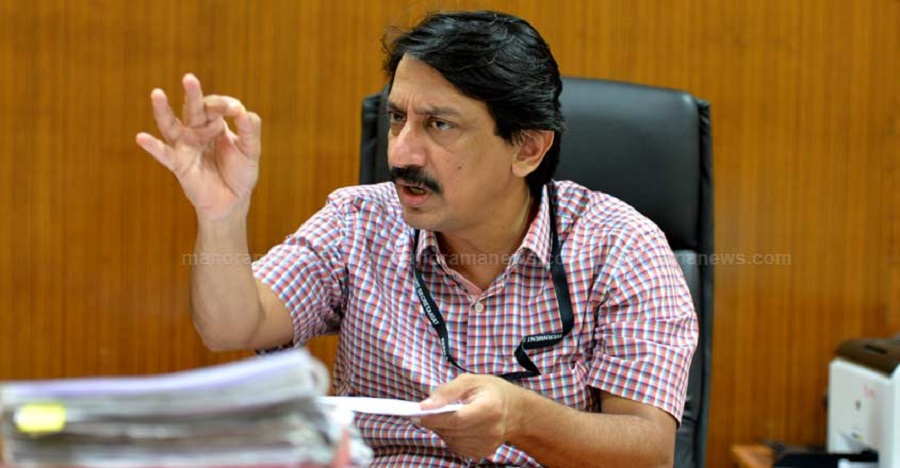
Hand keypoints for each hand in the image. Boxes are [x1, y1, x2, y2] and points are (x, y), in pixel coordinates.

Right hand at [135, 73, 261, 221]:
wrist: (232, 202)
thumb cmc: (240, 174)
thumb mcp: (251, 151)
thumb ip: (250, 130)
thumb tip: (243, 110)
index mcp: (215, 124)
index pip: (215, 106)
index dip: (224, 105)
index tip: (236, 110)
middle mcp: (197, 131)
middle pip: (193, 109)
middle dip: (192, 95)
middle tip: (190, 78)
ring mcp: (186, 146)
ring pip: (172, 125)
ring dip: (163, 110)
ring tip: (157, 94)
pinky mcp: (179, 163)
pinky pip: (164, 154)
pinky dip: (153, 147)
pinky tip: (141, 138)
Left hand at [416, 374, 525, 458]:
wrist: (515, 411)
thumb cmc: (491, 391)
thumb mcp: (471, 380)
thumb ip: (447, 391)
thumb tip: (425, 405)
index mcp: (490, 408)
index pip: (457, 418)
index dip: (435, 417)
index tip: (417, 412)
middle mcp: (491, 430)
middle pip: (452, 430)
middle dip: (434, 422)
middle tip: (423, 413)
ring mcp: (487, 444)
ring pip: (452, 440)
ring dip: (441, 429)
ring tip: (442, 416)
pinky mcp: (482, 452)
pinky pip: (457, 447)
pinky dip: (450, 436)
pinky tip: (454, 426)